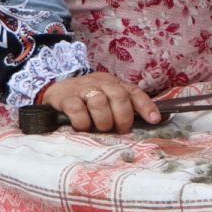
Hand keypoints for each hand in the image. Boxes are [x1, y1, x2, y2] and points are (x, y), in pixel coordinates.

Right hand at [37, 72, 160, 132]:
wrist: (55, 91)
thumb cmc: (87, 100)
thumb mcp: (108, 99)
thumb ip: (126, 108)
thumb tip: (156, 119)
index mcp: (115, 84)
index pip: (134, 92)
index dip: (146, 106)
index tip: (154, 120)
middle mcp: (101, 83)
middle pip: (119, 96)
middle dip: (123, 116)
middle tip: (120, 129)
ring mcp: (82, 89)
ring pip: (99, 102)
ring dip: (103, 120)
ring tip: (101, 128)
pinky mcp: (65, 97)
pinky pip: (77, 109)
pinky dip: (83, 121)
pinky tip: (83, 127)